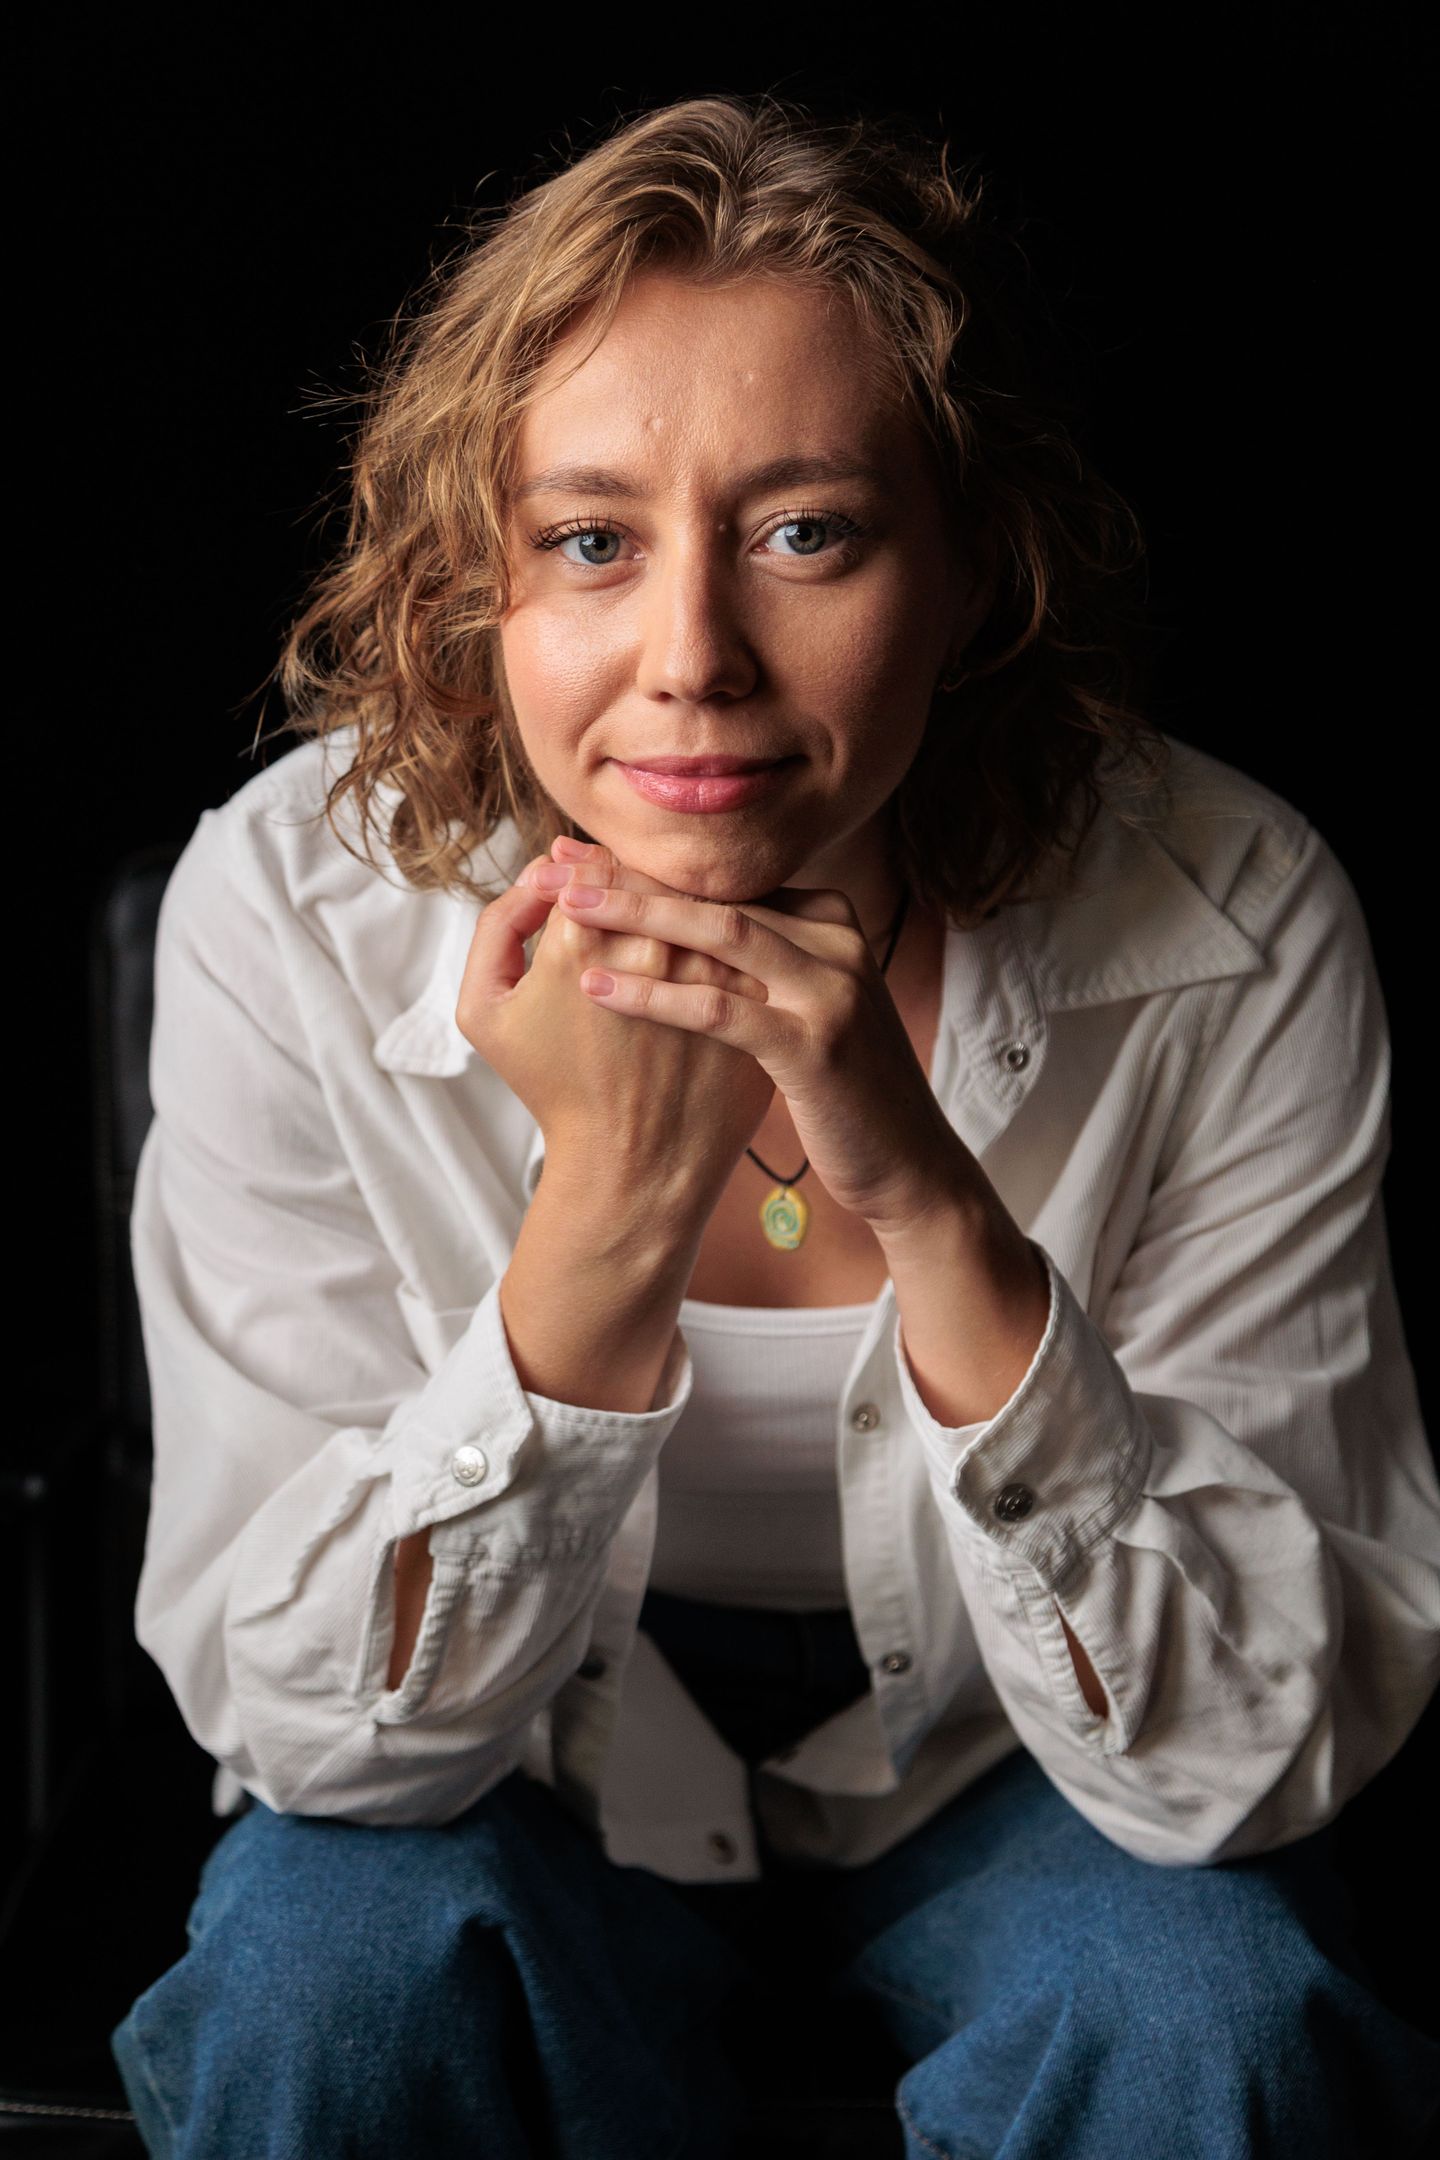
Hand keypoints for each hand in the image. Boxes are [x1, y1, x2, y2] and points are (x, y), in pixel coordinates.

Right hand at [454, 841, 776, 1218]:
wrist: (633, 1166)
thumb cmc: (555, 1091)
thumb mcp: (485, 1013)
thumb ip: (497, 927)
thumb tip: (539, 874)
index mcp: (582, 940)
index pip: (592, 865)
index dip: (585, 872)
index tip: (583, 895)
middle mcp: (651, 946)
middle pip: (650, 878)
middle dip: (634, 885)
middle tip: (622, 909)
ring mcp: (709, 969)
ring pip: (700, 905)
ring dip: (684, 909)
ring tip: (661, 939)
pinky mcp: (751, 997)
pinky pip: (742, 944)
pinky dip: (725, 943)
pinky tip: (706, 963)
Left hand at [544, 850, 964, 1234]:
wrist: (908, 1163)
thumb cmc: (844, 1089)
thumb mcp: (810, 1005)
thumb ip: (766, 960)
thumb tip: (686, 924)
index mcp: (831, 923)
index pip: (727, 882)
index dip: (650, 867)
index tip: (582, 855)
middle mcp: (836, 942)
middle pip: (716, 895)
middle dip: (630, 875)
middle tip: (556, 862)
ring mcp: (831, 991)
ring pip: (717, 934)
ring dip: (634, 916)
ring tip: (566, 907)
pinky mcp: (814, 1046)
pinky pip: (718, 1009)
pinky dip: (652, 996)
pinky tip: (596, 989)